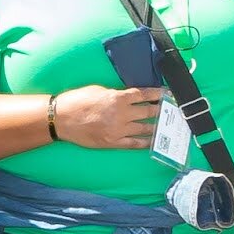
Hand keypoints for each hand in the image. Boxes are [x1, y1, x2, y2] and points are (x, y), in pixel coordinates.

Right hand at [46, 84, 163, 153]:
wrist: (61, 119)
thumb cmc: (77, 101)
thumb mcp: (98, 90)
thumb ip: (116, 93)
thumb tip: (129, 97)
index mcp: (118, 98)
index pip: (144, 94)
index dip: (158, 94)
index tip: (168, 94)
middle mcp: (121, 114)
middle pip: (149, 111)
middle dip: (162, 110)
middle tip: (172, 110)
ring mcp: (118, 130)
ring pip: (145, 128)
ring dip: (157, 126)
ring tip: (167, 125)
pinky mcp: (113, 142)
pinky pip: (134, 143)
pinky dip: (145, 142)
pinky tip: (153, 141)